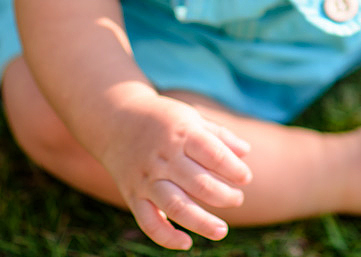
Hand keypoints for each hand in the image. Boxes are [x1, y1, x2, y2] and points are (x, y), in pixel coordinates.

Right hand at [101, 92, 252, 249]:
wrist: (115, 119)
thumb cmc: (162, 120)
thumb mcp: (191, 118)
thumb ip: (219, 136)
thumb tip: (246, 152)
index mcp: (182, 134)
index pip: (213, 155)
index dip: (234, 169)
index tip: (246, 178)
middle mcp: (163, 158)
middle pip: (199, 184)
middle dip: (224, 196)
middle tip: (237, 199)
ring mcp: (146, 179)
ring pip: (176, 206)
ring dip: (201, 222)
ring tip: (221, 231)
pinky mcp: (132, 195)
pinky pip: (148, 222)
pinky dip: (166, 237)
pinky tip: (186, 243)